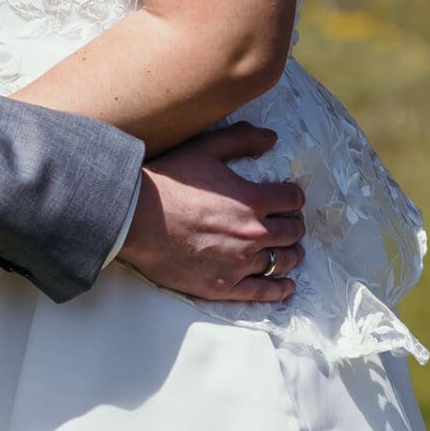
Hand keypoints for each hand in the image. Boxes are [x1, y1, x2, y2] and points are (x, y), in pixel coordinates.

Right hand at [118, 122, 306, 306]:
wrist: (135, 219)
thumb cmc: (168, 183)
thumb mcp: (205, 149)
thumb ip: (241, 139)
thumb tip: (272, 138)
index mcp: (252, 200)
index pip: (291, 200)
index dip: (293, 197)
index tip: (289, 199)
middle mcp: (253, 234)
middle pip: (291, 233)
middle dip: (294, 226)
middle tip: (290, 225)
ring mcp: (239, 263)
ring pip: (281, 262)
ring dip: (291, 255)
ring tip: (291, 253)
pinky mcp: (223, 286)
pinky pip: (261, 292)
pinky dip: (278, 290)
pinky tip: (286, 286)